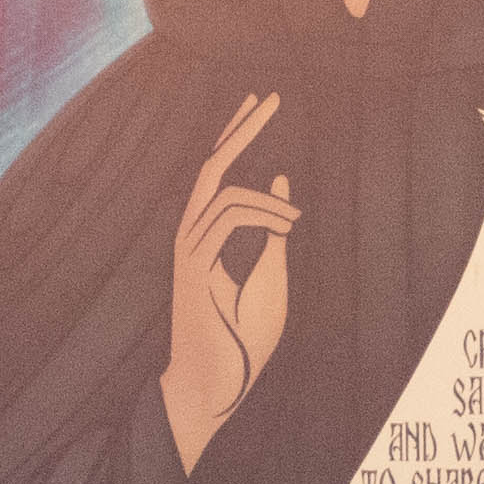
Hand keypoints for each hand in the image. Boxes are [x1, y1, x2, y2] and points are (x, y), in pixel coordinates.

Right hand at [160, 91, 297, 474]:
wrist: (216, 387)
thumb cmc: (241, 341)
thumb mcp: (271, 279)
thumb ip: (274, 232)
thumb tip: (283, 185)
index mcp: (206, 238)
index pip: (216, 174)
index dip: (235, 135)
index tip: (258, 104)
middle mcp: (191, 238)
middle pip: (209, 167)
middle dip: (240, 130)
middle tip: (269, 96)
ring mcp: (188, 252)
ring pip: (219, 192)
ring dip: (266, 198)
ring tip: (296, 217)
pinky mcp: (192, 269)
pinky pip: (224, 220)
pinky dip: (260, 216)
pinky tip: (287, 226)